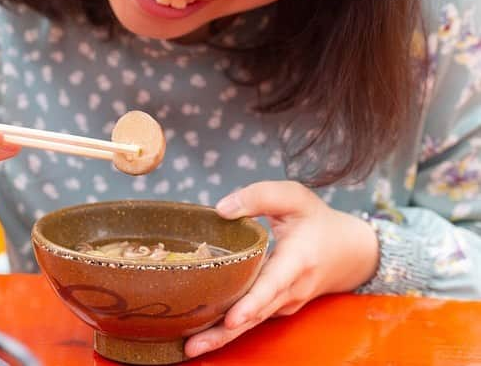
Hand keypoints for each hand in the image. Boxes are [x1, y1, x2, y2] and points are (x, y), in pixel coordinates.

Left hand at [185, 181, 378, 357]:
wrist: (351, 252)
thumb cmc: (318, 221)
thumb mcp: (294, 197)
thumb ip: (259, 196)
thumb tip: (221, 209)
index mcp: (297, 260)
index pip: (273, 284)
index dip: (252, 303)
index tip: (231, 319)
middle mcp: (292, 288)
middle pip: (255, 314)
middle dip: (224, 332)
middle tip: (192, 346)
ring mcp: (286, 303)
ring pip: (252, 322)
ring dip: (222, 337)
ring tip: (191, 347)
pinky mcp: (278, 308)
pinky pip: (253, 319)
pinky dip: (229, 328)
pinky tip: (203, 333)